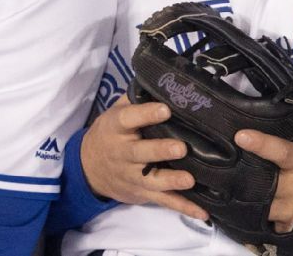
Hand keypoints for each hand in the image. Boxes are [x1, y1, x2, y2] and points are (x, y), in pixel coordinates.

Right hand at [81, 97, 207, 220]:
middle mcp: (123, 153)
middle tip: (181, 148)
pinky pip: (164, 201)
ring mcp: (133, 176)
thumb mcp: (116, 113)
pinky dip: (183, 208)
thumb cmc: (110, 134)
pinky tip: (202, 212)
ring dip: (171, 181)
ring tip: (190, 180)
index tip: (165, 109)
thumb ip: (136, 98)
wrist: (89, 168)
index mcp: (116, 128)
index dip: (146, 114)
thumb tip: (163, 79)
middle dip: (160, 151)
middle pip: (140, 153)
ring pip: (152, 180)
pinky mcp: (143, 193)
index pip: (129, 119)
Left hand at [235, 130, 292, 247]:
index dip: (261, 144)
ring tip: (235, 191)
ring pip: (259, 205)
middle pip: (260, 183)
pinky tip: (258, 210)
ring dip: (249, 198)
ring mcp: (291, 210)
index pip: (280, 151)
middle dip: (242, 177)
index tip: (241, 136)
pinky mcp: (292, 227)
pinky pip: (270, 223)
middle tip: (225, 171)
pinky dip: (264, 216)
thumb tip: (276, 121)